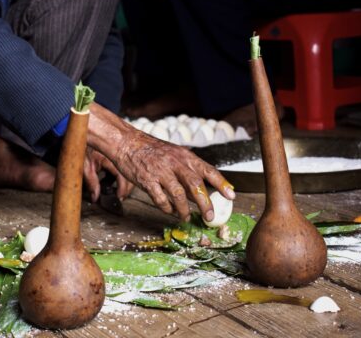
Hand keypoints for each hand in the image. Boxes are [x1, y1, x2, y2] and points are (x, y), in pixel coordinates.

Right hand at [87, 104, 235, 220]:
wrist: (128, 143)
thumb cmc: (153, 151)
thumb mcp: (175, 154)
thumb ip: (188, 170)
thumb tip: (202, 190)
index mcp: (185, 156)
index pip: (208, 170)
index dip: (222, 184)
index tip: (231, 196)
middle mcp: (175, 163)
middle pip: (195, 185)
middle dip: (205, 203)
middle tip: (209, 216)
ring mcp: (161, 172)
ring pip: (178, 195)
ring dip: (184, 209)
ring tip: (186, 217)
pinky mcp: (147, 180)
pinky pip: (160, 198)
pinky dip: (166, 208)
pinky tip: (169, 211)